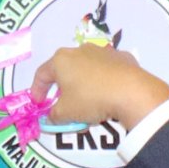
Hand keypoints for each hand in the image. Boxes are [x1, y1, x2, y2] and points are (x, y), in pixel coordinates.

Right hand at [28, 44, 168, 132]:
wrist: (131, 92)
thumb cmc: (90, 99)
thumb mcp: (66, 113)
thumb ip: (53, 116)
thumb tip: (51, 117)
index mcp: (61, 60)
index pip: (42, 74)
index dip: (37, 90)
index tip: (39, 104)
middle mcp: (80, 50)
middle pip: (65, 69)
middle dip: (62, 88)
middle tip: (63, 104)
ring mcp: (103, 51)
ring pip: (87, 69)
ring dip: (83, 83)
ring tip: (88, 102)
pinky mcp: (122, 57)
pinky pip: (107, 71)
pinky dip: (104, 81)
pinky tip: (108, 95)